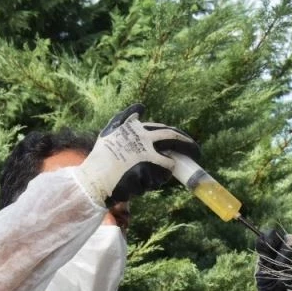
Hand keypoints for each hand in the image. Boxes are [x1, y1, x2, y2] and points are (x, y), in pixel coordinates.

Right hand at [78, 103, 200, 203]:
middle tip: (198, 153)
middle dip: (190, 146)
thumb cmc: (101, 160)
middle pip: (174, 138)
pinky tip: (137, 185)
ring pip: (168, 164)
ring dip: (165, 172)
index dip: (179, 136)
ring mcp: (145, 155)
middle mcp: (142, 138)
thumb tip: (141, 106)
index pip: (165, 130)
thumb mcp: (110, 132)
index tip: (187, 142)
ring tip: (149, 178)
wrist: (93, 181)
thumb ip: (125, 118)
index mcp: (136, 128)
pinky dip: (154, 183)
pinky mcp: (146, 172)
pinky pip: (159, 180)